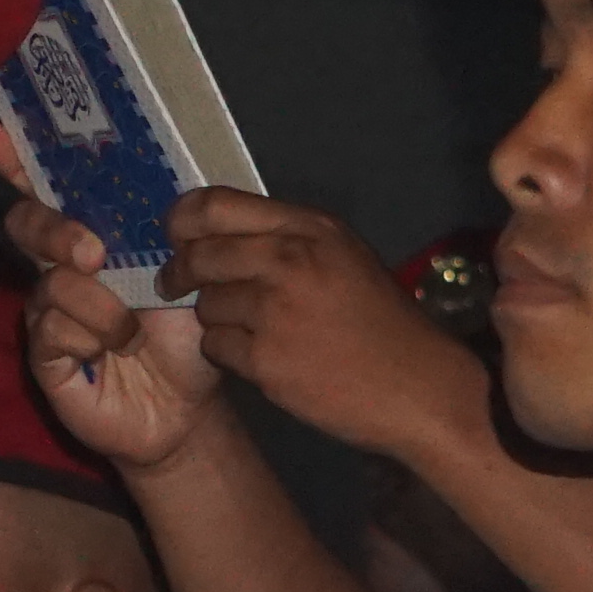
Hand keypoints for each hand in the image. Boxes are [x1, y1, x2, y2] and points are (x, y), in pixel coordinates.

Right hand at [0, 137, 226, 478]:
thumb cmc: (183, 334)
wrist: (186, 407)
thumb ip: (165, 231)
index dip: (16, 159)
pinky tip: (109, 354)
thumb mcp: (185, 273)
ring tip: (131, 333)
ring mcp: (46, 309)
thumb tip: (162, 186)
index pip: (49, 189)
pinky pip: (51, 328)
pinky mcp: (42, 353)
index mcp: (94, 236)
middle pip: (26, 222)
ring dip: (101, 307)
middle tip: (94, 253)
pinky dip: (90, 338)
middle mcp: (61, 266)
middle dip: (54, 229)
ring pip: (50, 282)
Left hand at [163, 191, 493, 468]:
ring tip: (247, 328)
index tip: (175, 233)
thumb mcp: (345, 256)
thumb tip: (219, 232)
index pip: (216, 205)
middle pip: (200, 255)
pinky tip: (258, 357)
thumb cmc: (381, 321)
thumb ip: (289, 239)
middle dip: (178, 271)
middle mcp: (290, 261)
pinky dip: (226, 352)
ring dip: (212, 317)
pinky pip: (215, 347)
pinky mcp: (266, 360)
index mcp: (310, 228)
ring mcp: (276, 312)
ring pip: (205, 305)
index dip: (182, 218)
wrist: (419, 387)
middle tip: (173, 283)